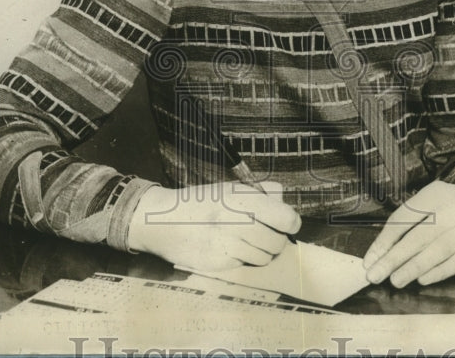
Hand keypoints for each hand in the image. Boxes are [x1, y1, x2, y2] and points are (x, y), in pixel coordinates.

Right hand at [126, 181, 300, 271]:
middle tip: (266, 235)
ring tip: (248, 242)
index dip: (291, 222)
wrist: (163, 222)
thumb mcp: (229, 188)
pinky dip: (244, 260)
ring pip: (264, 257)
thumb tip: (283, 201)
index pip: (285, 218)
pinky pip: (245, 265)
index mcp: (240, 199)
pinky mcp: (219, 264)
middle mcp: (235, 222)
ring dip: (262, 252)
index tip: (288, 224)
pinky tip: (230, 249)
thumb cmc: (200, 203)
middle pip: (277, 241)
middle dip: (276, 240)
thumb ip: (260, 193)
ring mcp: (227, 245)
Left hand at [362, 181, 454, 287]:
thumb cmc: (454, 208)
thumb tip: (380, 252)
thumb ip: (408, 223)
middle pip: (420, 235)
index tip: (371, 260)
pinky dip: (440, 271)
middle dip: (395, 257)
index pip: (405, 217)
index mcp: (436, 192)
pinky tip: (423, 279)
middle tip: (376, 274)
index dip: (385, 240)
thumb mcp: (432, 202)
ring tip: (396, 280)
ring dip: (414, 267)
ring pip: (439, 249)